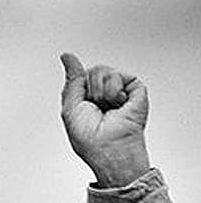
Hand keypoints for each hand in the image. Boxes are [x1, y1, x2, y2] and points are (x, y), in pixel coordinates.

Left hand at [60, 52, 149, 186]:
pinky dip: (113, 91)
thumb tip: (67, 56)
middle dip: (89, 89)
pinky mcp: (135, 89)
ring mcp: (120, 90)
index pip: (81, 77)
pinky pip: (119, 75)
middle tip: (95, 107)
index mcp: (88, 99)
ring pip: (103, 71)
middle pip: (91, 71)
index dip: (79, 84)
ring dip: (100, 91)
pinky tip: (118, 104)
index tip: (83, 99)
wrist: (109, 146)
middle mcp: (104, 93)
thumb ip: (72, 80)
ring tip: (107, 107)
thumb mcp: (70, 106)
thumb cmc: (89, 136)